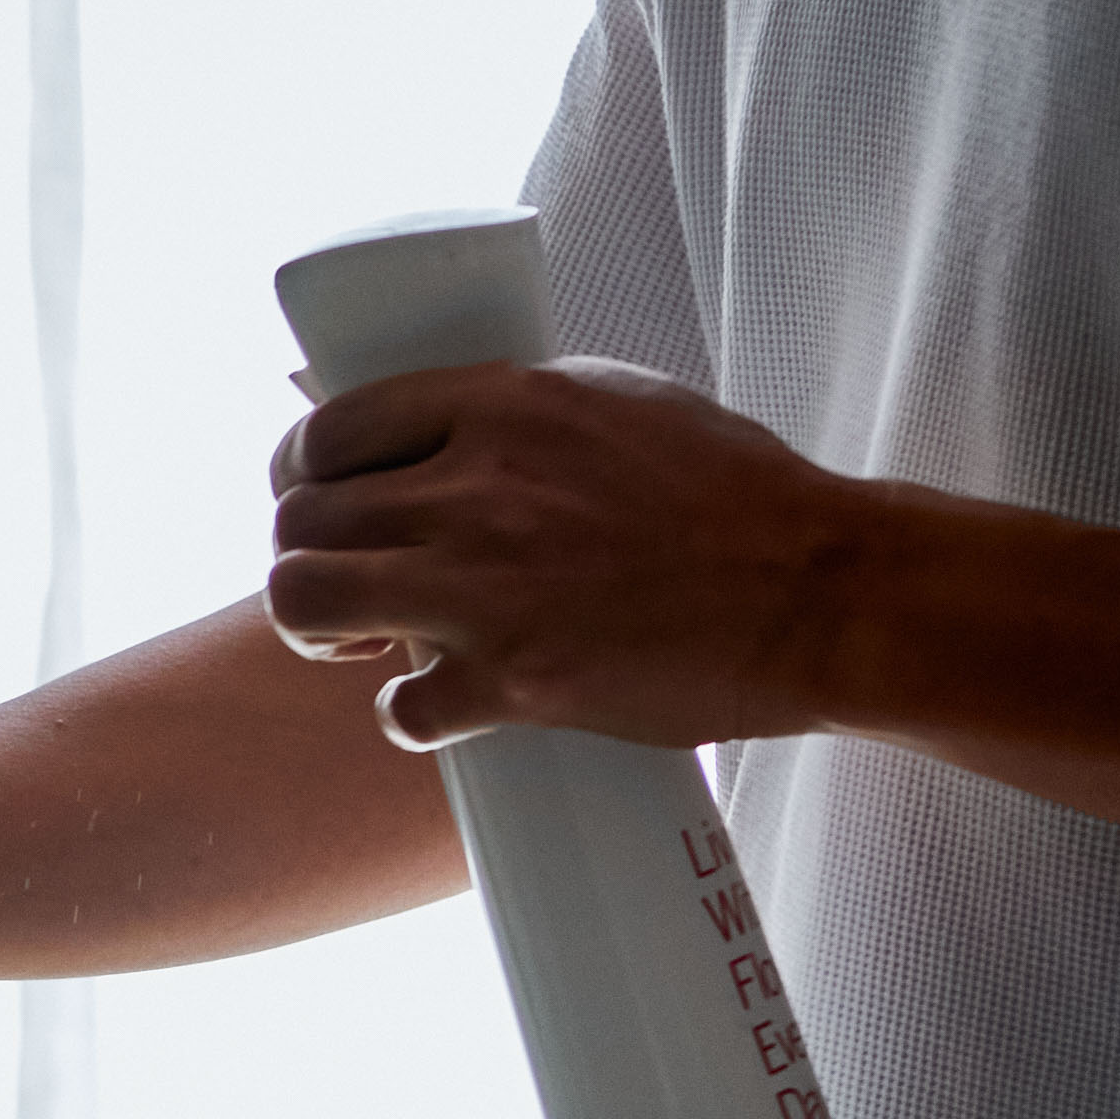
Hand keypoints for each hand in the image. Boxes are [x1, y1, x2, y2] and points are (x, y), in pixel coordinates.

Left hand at [264, 357, 874, 749]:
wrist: (821, 592)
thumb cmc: (732, 497)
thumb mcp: (615, 404)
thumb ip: (510, 413)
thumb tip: (422, 426)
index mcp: (504, 406)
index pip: (331, 428)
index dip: (302, 471)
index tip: (315, 496)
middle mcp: (478, 490)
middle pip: (298, 521)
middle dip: (306, 554)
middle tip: (345, 582)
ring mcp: (487, 588)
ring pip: (304, 600)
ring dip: (319, 629)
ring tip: (366, 639)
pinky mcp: (514, 681)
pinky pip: (397, 705)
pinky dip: (410, 714)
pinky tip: (448, 703)